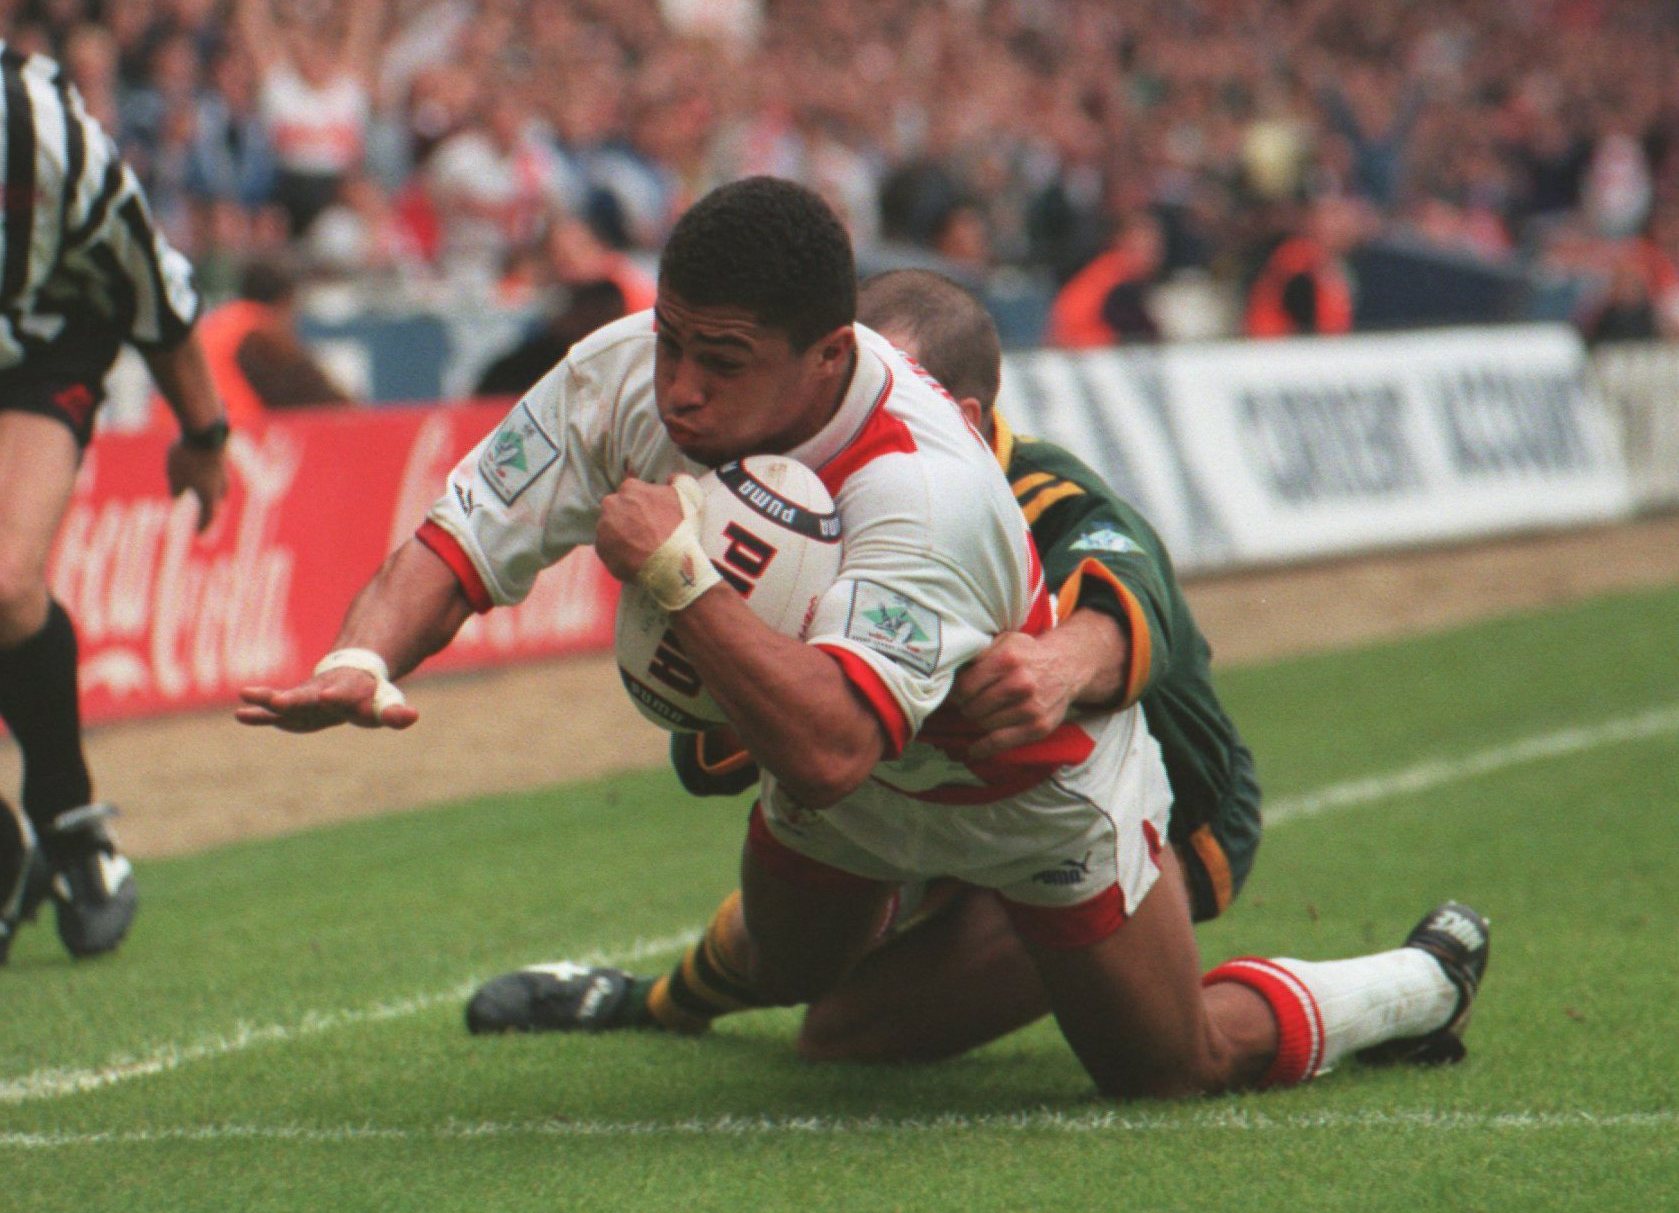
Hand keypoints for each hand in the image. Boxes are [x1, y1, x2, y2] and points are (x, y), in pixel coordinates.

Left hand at [166, 443, 228, 533]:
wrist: (206, 431)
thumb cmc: (188, 457)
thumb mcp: (175, 476)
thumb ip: (177, 489)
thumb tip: (177, 498)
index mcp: (209, 495)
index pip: (207, 516)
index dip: (202, 526)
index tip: (199, 536)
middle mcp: (219, 485)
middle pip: (217, 503)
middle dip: (211, 511)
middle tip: (208, 517)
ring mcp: (223, 470)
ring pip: (220, 487)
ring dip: (214, 494)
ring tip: (210, 495)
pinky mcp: (221, 457)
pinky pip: (217, 472)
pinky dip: (212, 477)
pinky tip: (207, 471)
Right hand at [235, 667, 418, 732]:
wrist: (350, 676)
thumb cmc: (369, 695)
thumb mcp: (386, 705)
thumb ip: (395, 713)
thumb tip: (412, 716)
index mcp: (347, 690)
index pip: (343, 694)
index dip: (337, 696)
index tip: (328, 695)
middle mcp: (322, 691)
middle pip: (307, 695)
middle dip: (294, 698)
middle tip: (278, 699)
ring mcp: (305, 698)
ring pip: (286, 699)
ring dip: (269, 699)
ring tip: (246, 694)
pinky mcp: (292, 708)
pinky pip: (272, 712)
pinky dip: (259, 714)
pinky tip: (241, 715)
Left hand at [595, 478, 686, 582]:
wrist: (672, 564)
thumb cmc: (681, 529)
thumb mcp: (690, 497)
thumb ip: (680, 480)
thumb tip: (671, 478)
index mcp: (630, 488)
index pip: (631, 492)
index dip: (643, 505)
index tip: (652, 516)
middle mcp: (612, 504)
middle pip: (617, 508)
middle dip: (628, 518)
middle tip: (646, 533)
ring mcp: (604, 527)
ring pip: (610, 528)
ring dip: (622, 535)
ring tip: (641, 548)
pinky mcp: (601, 549)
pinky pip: (607, 548)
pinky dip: (618, 552)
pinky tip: (634, 558)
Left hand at [951, 631, 1082, 760]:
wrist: (1067, 666)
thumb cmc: (1029, 654)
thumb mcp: (1006, 641)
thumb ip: (980, 652)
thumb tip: (951, 669)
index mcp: (1007, 659)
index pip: (965, 686)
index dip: (955, 693)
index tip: (955, 695)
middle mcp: (1019, 683)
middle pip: (973, 707)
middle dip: (965, 707)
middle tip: (966, 705)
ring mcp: (1030, 708)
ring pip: (984, 724)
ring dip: (977, 722)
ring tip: (978, 715)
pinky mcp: (1038, 727)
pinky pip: (1000, 742)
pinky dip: (982, 748)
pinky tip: (973, 749)